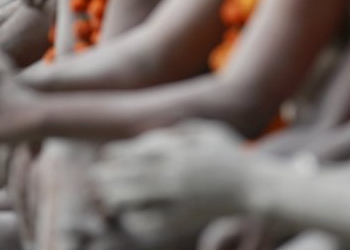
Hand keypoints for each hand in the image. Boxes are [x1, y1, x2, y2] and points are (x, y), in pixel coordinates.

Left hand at [93, 121, 251, 243]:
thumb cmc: (233, 156)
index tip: (105, 154)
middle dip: (111, 176)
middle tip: (95, 175)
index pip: (140, 153)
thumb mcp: (211, 131)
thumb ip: (185, 129)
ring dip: (119, 195)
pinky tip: (128, 216)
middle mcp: (177, 175)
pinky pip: (156, 220)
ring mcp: (181, 198)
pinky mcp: (187, 216)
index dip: (119, 154)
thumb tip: (162, 131)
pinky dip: (139, 218)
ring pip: (141, 198)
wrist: (255, 186)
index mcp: (180, 154)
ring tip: (105, 195)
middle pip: (134, 176)